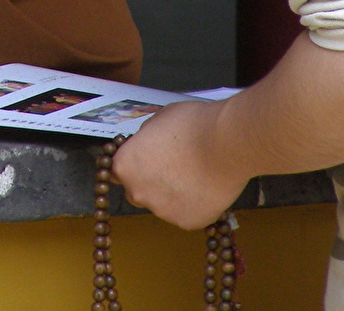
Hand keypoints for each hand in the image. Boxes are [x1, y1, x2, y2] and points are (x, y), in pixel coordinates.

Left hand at [110, 99, 249, 229]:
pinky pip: (186, 213)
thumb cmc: (193, 126)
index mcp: (125, 165)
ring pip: (163, 204)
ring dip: (173, 194)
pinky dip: (194, 204)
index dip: (133, 166)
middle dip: (151, 182)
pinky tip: (206, 186)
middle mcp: (138, 193)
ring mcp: (162, 211)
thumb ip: (144, 139)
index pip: (117, 172)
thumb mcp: (157, 120)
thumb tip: (146, 145)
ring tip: (196, 174)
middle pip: (137, 191)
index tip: (144, 162)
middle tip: (173, 167)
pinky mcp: (187, 223)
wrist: (226, 144)